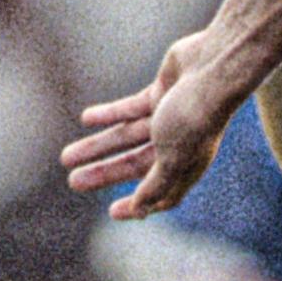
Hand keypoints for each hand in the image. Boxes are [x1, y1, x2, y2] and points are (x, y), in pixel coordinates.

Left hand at [63, 30, 232, 219]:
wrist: (215, 68)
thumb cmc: (196, 117)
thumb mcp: (173, 159)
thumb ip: (156, 185)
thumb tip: (140, 211)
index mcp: (186, 166)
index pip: (160, 194)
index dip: (138, 206)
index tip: (113, 212)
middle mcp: (178, 144)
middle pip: (135, 165)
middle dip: (105, 174)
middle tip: (74, 182)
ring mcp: (169, 118)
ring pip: (127, 136)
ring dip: (98, 146)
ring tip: (67, 156)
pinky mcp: (162, 93)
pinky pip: (130, 108)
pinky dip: (109, 114)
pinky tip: (86, 118)